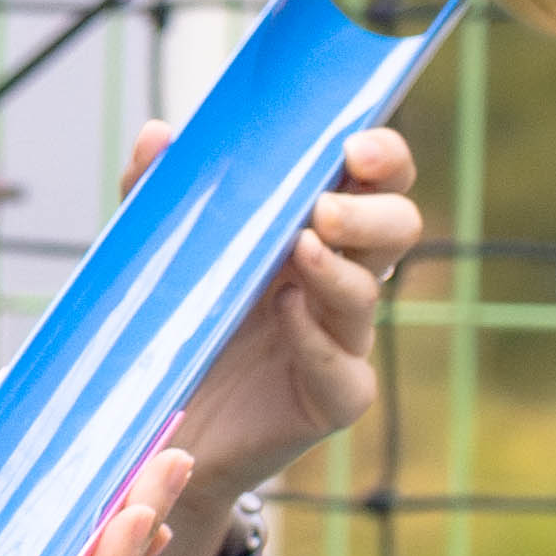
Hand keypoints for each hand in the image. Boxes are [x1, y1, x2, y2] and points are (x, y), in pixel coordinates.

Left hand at [125, 112, 419, 555]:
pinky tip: (288, 313)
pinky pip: (345, 368)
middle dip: (373, 211)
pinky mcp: (332, 396)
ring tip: (303, 248)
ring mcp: (340, 338)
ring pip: (370, 294)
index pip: (376, 179)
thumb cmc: (175, 325)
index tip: (355, 146)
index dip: (383, 157)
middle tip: (325, 208)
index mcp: (314, 228)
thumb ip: (158, 195)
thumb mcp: (160, 251)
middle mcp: (337, 278)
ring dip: (340, 268)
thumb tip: (159, 134)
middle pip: (399, 228)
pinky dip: (318, 339)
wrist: (156, 421)